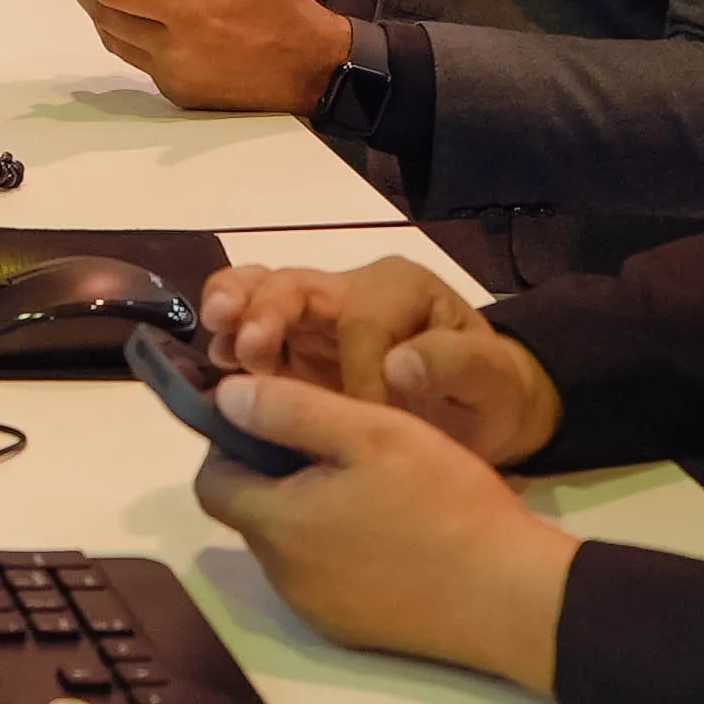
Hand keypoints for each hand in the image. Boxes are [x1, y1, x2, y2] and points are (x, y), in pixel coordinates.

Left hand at [52, 0, 348, 114]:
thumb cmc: (286, 13)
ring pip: (117, 45)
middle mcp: (171, 48)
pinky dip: (126, 42)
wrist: (315, 72)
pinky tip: (126, 23)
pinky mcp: (182, 95)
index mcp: (186, 11)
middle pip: (106, 19)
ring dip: (98, 18)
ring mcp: (174, 76)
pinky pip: (140, 66)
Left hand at [185, 374, 578, 694]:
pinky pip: (322, 578)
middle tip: (337, 443)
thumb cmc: (443, 503)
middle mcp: (284, 577)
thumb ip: (290, 410)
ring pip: (288, 546)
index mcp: (279, 525)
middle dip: (276, 474)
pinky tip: (390, 528)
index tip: (275, 416)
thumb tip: (226, 398)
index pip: (212, 483)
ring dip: (308, 511)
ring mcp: (319, 610)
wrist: (514, 599)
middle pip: (251, 514)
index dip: (230, 443)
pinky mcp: (353, 631)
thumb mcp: (369, 432)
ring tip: (370, 481)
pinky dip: (337, 548)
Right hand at [192, 256, 563, 466]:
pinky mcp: (294, 347)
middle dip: (266, 312)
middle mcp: (350, 291)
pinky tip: (211, 365)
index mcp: (400, 290)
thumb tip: (399, 363)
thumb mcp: (492, 379)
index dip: (356, 371)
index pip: (362, 321)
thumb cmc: (487, 390)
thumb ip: (455, 364)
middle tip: (247, 348)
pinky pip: (249, 327)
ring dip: (233, 312)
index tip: (368, 419)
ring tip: (217, 343)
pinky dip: (226, 340)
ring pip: (260, 292)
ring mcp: (316, 318)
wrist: (481, 408)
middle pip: (295, 284)